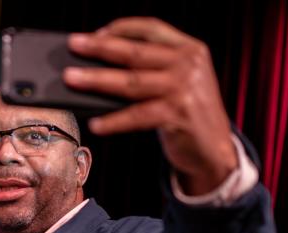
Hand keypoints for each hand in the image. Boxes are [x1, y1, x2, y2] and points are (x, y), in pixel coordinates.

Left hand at [63, 17, 236, 193]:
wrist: (216, 149)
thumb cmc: (187, 114)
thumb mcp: (177, 83)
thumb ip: (151, 70)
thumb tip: (97, 69)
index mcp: (190, 49)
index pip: (151, 28)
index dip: (120, 28)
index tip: (94, 33)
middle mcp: (189, 64)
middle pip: (135, 53)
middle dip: (100, 48)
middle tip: (73, 45)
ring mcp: (185, 89)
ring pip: (131, 82)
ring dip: (97, 80)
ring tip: (72, 79)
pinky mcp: (178, 115)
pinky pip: (137, 116)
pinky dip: (113, 120)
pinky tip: (96, 124)